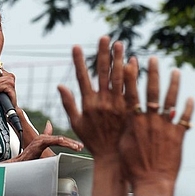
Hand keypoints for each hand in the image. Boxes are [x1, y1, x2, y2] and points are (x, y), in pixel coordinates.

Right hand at [10, 121, 83, 161]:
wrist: (19, 162)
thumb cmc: (28, 158)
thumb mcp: (40, 152)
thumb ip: (47, 146)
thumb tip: (52, 143)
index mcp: (45, 139)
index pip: (61, 139)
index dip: (70, 142)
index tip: (79, 146)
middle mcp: (43, 137)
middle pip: (61, 139)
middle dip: (72, 143)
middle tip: (81, 147)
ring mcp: (41, 139)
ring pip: (58, 139)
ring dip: (68, 143)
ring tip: (76, 147)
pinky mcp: (39, 142)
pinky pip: (50, 140)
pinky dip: (57, 140)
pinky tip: (63, 141)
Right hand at [58, 36, 126, 157]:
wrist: (114, 158)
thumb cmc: (94, 142)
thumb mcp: (77, 124)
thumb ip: (69, 104)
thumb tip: (60, 86)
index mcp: (88, 103)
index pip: (81, 77)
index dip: (78, 61)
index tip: (76, 46)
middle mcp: (103, 101)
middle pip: (102, 72)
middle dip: (102, 53)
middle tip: (104, 37)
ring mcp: (118, 104)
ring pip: (118, 76)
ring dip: (118, 58)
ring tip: (119, 43)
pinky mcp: (130, 108)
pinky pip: (132, 87)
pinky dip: (132, 73)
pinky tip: (134, 60)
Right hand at [119, 57, 194, 195]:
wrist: (151, 182)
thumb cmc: (133, 167)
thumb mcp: (124, 144)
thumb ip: (127, 127)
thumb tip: (127, 116)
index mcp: (135, 121)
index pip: (132, 94)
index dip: (132, 77)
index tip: (131, 62)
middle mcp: (151, 120)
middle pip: (152, 92)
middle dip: (153, 73)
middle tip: (154, 59)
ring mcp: (166, 127)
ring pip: (171, 101)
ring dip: (174, 85)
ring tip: (176, 71)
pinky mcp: (178, 136)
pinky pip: (186, 119)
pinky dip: (189, 108)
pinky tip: (191, 98)